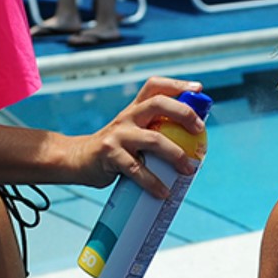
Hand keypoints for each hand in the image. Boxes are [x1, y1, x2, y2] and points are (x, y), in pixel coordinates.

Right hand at [78, 77, 205, 194]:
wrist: (78, 160)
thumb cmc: (115, 148)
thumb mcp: (132, 131)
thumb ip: (154, 130)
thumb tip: (194, 142)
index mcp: (135, 109)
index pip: (155, 86)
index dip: (177, 84)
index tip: (199, 89)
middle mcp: (127, 117)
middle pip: (158, 104)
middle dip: (183, 113)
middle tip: (199, 129)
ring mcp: (118, 135)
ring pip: (154, 139)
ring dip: (176, 155)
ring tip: (189, 170)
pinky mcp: (110, 155)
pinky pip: (137, 169)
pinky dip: (153, 183)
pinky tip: (164, 192)